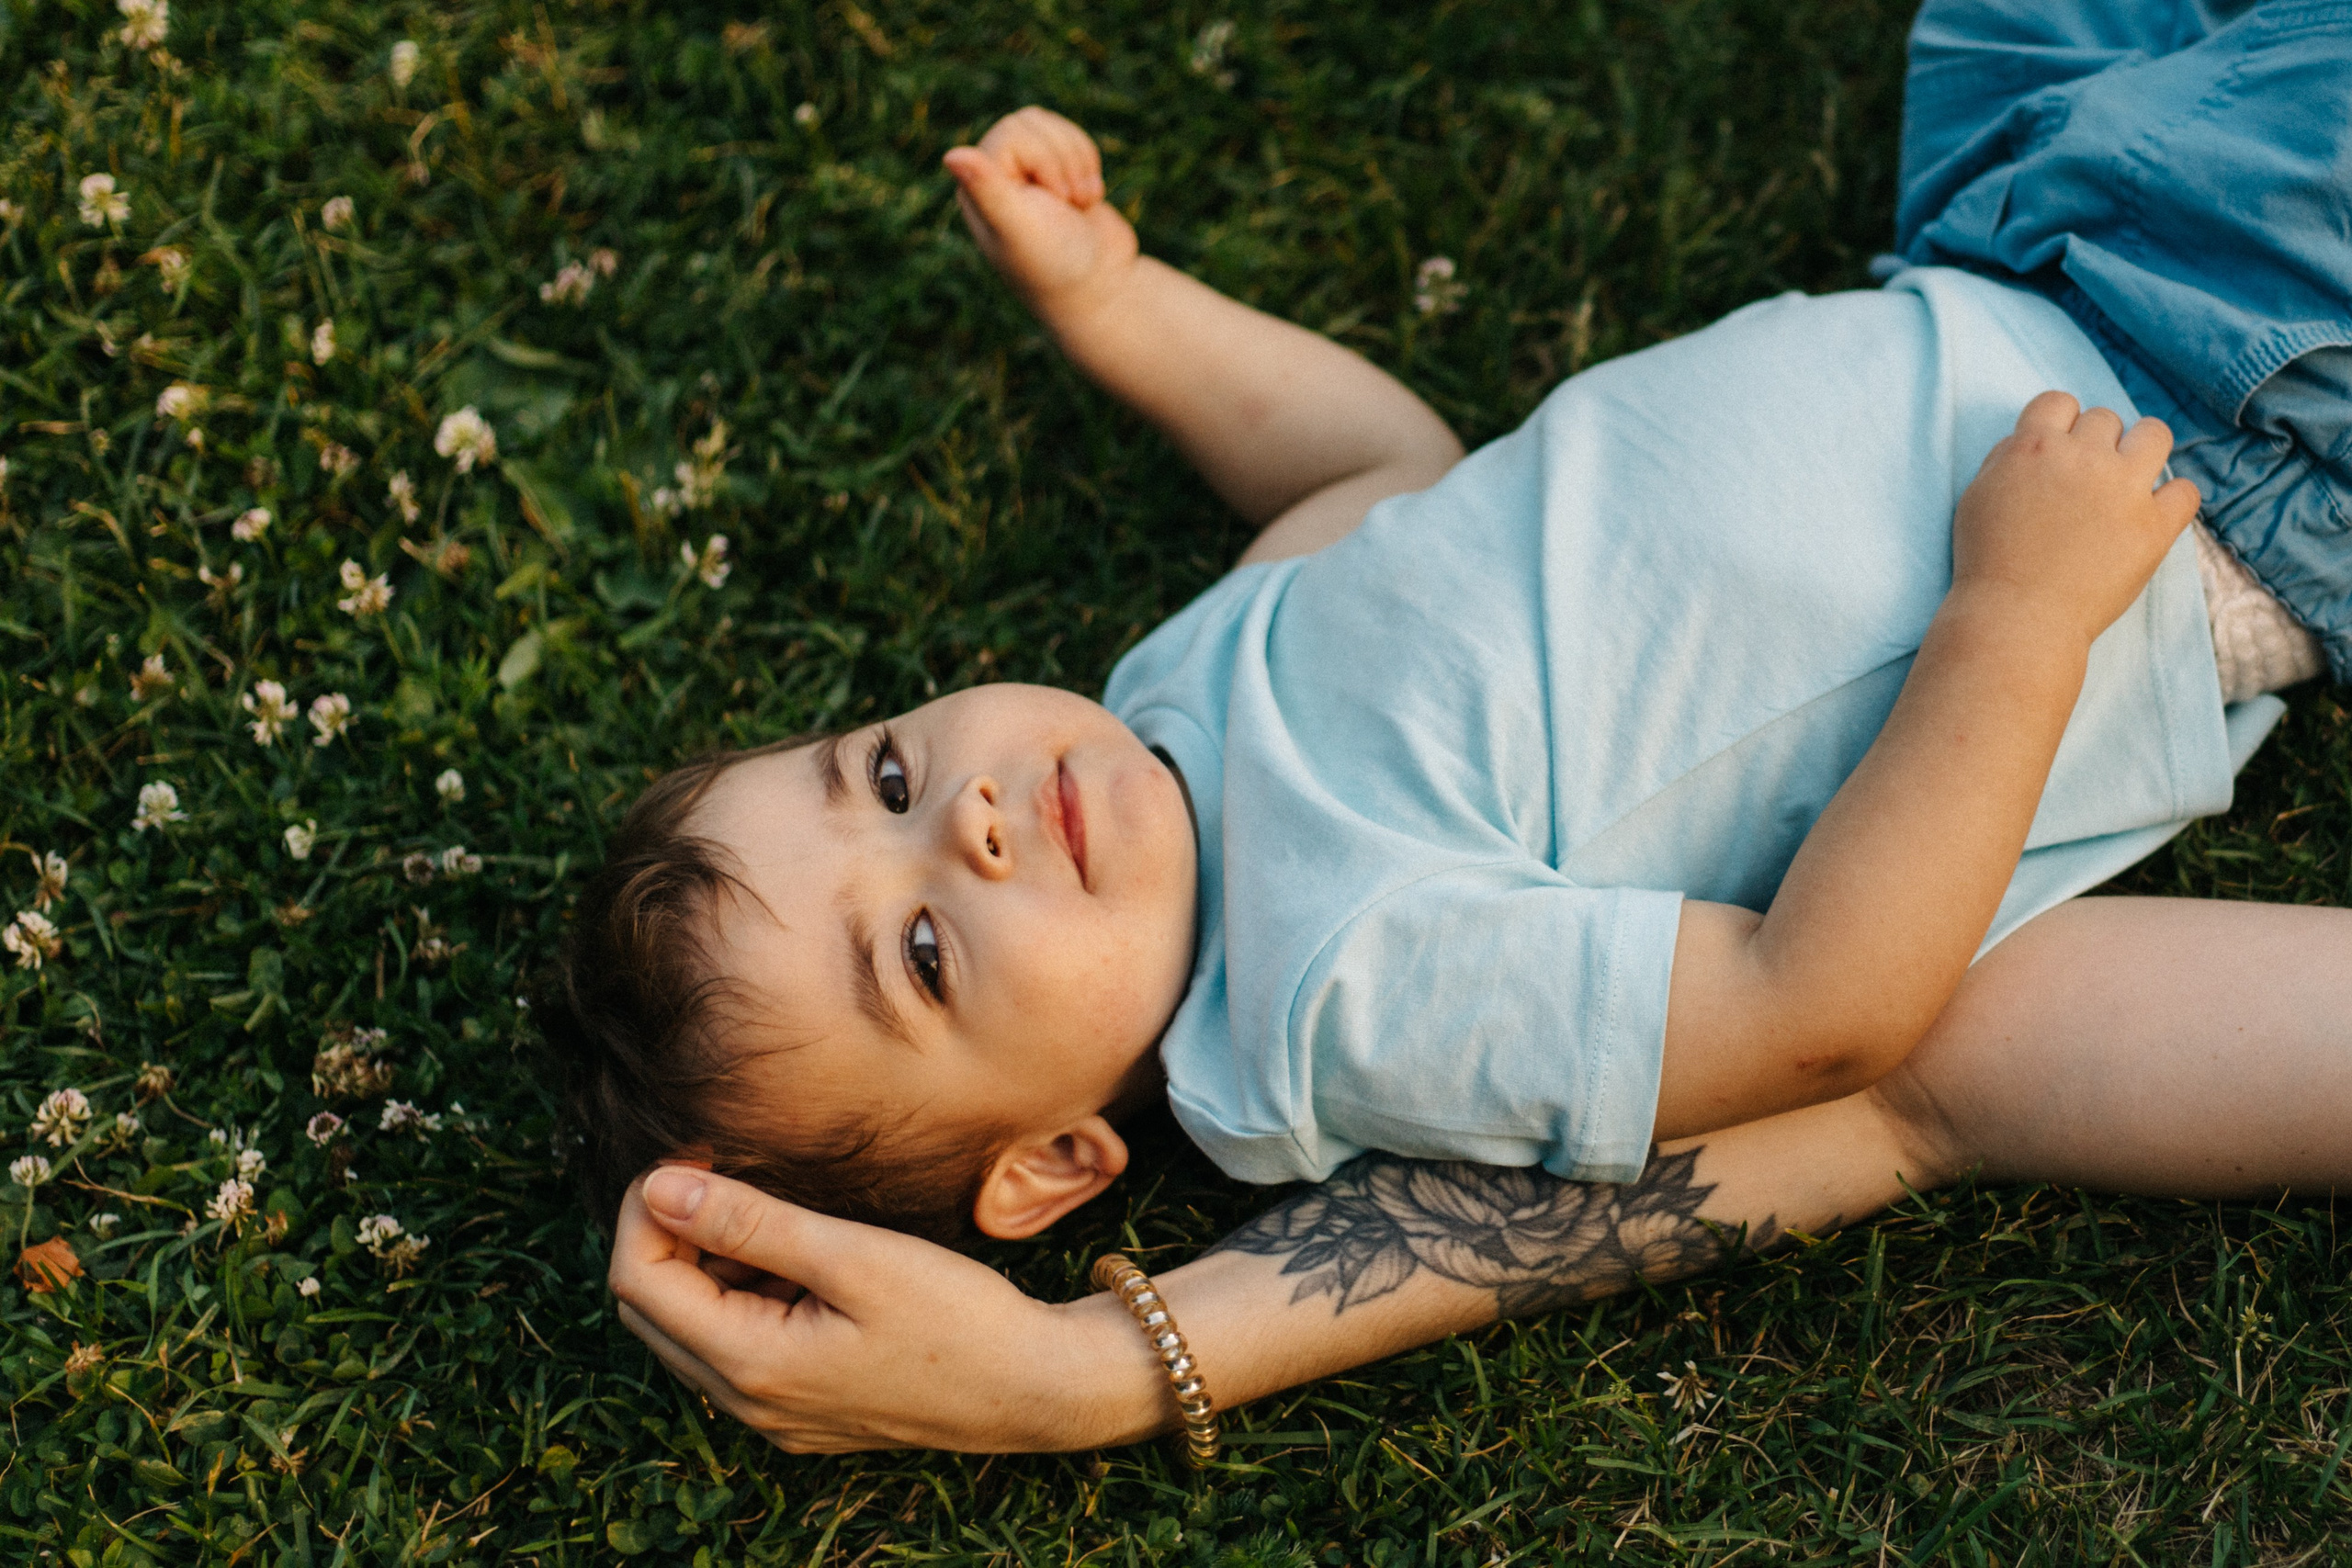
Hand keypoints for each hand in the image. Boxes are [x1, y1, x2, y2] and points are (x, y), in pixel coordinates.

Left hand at [605, 1167, 1101, 1452]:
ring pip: (694, 1326)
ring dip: (709, 1260)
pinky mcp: (804, 1407)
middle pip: (653, 1308)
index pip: (639, 1281)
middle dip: (667, 1232)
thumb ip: (749, 1223)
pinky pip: (739, 1346)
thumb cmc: (958, 1320)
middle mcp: (748, 1403)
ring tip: (774, 1208)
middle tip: (719, 1168)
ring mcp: (774, 1413)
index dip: (647, 1207)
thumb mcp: (853, 1257)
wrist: (1037, 1387)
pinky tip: (801, 1253)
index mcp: (750, 1366)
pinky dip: (746, 1290)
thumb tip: (660, 1188)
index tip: (692, 1151)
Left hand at [943, 107, 1139, 320]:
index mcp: (977, 188)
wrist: (1100, 290)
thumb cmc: (1057, 264)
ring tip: (1081, 203)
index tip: (1055, 201)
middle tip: (1069, 204)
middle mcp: (994, 177)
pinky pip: (1070, 139)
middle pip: (1032, 122)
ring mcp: (1026, 174)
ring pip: (1052, 127)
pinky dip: (1089, 164)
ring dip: (1079, 162)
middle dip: (1064, 160)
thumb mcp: (1019, 229)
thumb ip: (988, 190)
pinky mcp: (1055, 174)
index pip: (1013, 133)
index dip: (1044, 159)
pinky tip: (1088, 199)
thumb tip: (950, 154)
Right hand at [1952, 391, 2201, 648]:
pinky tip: (2153, 516)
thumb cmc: (1987, 562)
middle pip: (2105, 419)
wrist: (2015, 617)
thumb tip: (2034, 439)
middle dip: (2097, 445)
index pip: (2060, 402)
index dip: (2061, 424)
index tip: (2060, 451)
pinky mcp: (2155, 525)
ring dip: (2142, 451)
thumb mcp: (1978, 496)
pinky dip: (2173, 501)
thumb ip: (2006, 458)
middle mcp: (2082, 456)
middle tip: (2087, 481)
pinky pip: (2186, 491)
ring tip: (2130, 481)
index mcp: (2034, 446)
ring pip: (2155, 434)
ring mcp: (2124, 489)